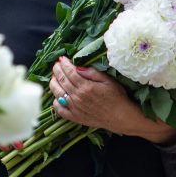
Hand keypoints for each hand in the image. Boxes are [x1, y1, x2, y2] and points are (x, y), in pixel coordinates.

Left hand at [49, 57, 175, 143]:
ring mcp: (75, 108)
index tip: (61, 58)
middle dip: (57, 71)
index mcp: (86, 86)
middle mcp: (78, 97)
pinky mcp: (75, 118)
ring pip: (58, 93)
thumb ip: (92, 73)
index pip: (70, 72)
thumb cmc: (117, 97)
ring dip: (53, 83)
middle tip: (56, 65)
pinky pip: (60, 110)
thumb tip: (77, 67)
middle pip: (62, 81)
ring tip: (54, 77)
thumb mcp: (108, 80)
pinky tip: (56, 96)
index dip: (64, 64)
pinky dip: (55, 102)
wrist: (122, 117)